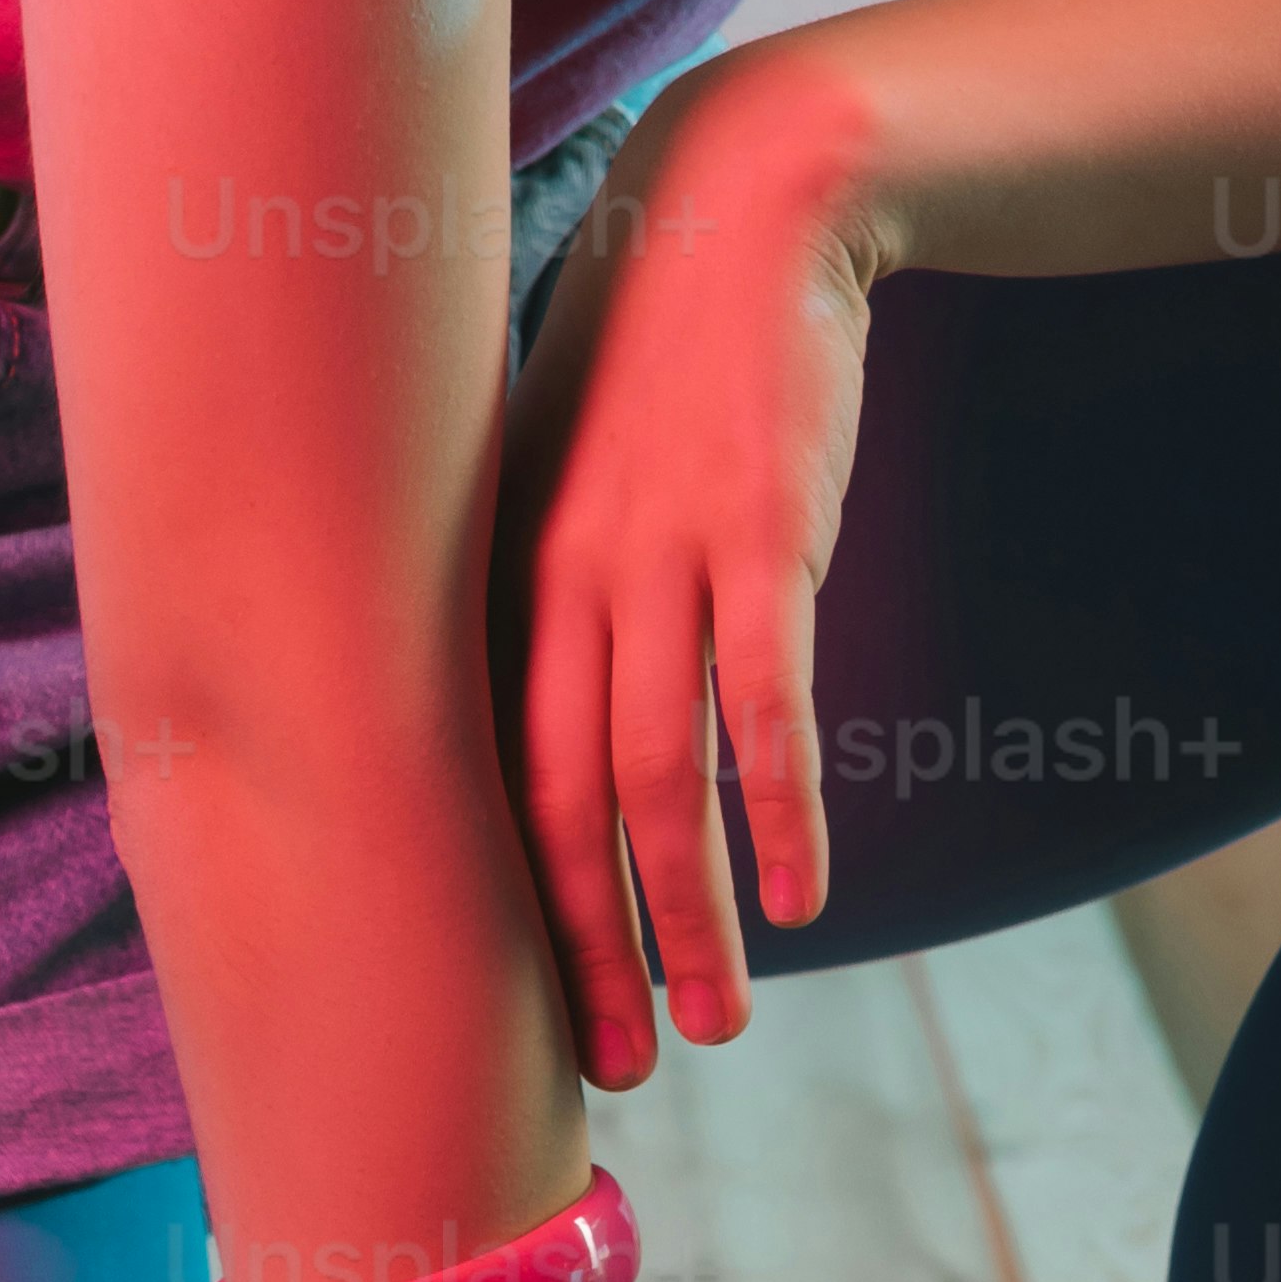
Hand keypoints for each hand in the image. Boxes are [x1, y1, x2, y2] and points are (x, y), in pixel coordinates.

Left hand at [489, 65, 877, 1087]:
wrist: (742, 216)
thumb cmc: (654, 365)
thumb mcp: (564, 478)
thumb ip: (549, 595)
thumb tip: (554, 721)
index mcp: (500, 576)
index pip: (479, 778)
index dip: (505, 909)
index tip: (525, 1015)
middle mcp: (559, 577)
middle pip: (554, 804)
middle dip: (584, 951)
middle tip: (617, 1065)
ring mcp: (659, 555)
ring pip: (655, 777)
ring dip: (687, 917)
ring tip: (719, 1022)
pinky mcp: (761, 533)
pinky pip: (765, 702)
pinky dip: (781, 810)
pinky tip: (800, 896)